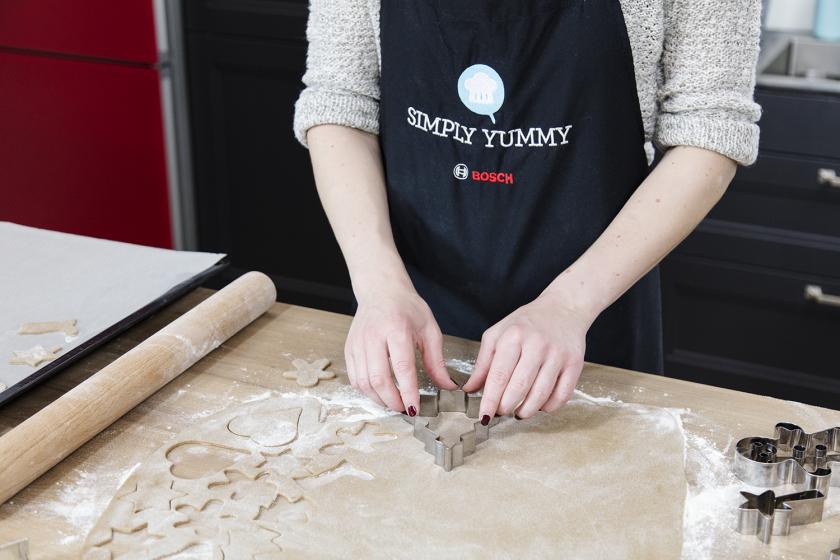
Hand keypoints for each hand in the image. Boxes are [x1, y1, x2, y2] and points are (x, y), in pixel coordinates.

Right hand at [345, 285, 457, 413]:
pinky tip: (380, 393)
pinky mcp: (349, 348)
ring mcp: (358, 342)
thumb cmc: (407, 308)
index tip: (415, 407)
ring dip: (379, 399)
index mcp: (396, 328)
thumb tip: (448, 386)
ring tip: (394, 403)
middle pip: (378, 378)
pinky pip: (354, 377)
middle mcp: (373, 336)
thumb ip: (437, 361)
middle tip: (405, 409)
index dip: (408, 392)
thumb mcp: (429, 330)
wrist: (381, 291)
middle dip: (392, 400)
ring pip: (363, 381)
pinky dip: (367, 391)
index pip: (402, 367)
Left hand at [461, 291, 593, 420]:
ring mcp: (558, 355)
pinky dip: (548, 407)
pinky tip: (539, 405)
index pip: (498, 375)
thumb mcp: (498, 334)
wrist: (564, 308)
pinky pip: (561, 395)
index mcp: (514, 336)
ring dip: (526, 411)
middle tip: (501, 412)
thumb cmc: (526, 323)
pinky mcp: (575, 364)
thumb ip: (483, 363)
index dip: (490, 400)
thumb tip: (470, 389)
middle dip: (506, 407)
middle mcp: (537, 345)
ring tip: (518, 412)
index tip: (484, 416)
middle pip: (519, 388)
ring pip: (540, 395)